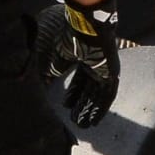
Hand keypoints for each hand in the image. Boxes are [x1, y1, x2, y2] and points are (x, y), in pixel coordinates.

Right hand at [37, 0, 120, 127]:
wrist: (87, 29)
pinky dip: (102, 107)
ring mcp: (105, 70)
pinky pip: (108, 95)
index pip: (79, 82)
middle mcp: (96, 67)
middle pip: (90, 91)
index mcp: (85, 60)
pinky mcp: (112, 73)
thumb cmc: (74, 39)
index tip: (66, 106)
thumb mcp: (61, 58)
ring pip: (98, 95)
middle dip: (83, 107)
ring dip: (91, 110)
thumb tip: (43, 82)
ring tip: (85, 125)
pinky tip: (96, 118)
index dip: (73, 94)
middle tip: (77, 122)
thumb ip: (55, 70)